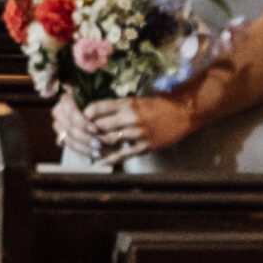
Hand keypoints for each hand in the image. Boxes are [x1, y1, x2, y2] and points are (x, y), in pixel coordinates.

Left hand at [80, 93, 195, 164]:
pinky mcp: (145, 146)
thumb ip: (117, 107)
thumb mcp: (136, 101)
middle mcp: (131, 117)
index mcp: (127, 104)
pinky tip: (100, 161)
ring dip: (96, 143)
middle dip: (88, 130)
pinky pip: (123, 154)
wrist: (182, 114)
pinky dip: (109, 159)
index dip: (85, 114)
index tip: (80, 118)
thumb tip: (95, 113)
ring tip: (89, 145)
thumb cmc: (158, 107)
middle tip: (80, 134)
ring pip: (108, 140)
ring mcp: (138, 133)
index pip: (97, 108)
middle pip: (99, 125)